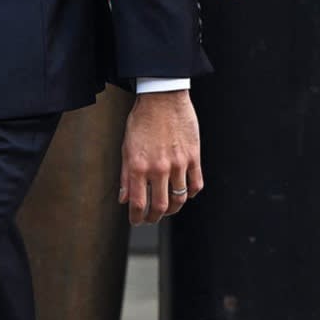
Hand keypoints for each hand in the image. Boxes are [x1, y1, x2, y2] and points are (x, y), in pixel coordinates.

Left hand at [120, 89, 201, 224]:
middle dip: (154, 217)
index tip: (136, 221)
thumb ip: (125, 176)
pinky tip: (184, 193)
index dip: (137, 218)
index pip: (138, 203)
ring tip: (168, 209)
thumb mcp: (126, 148)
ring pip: (179, 198)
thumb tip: (124, 199)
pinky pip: (196, 184)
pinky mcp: (194, 157)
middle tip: (151, 218)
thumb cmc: (142, 121)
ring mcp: (179, 164)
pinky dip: (190, 194)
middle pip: (160, 206)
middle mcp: (159, 168)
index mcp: (139, 166)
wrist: (163, 99)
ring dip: (173, 209)